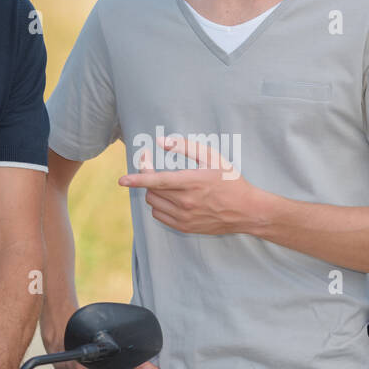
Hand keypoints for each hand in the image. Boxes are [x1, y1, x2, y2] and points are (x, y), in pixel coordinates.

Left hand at [117, 135, 262, 235]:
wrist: (246, 211)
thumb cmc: (230, 180)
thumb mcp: (212, 157)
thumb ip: (186, 147)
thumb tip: (161, 142)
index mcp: (192, 182)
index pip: (157, 180)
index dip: (137, 179)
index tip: (122, 180)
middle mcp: (186, 202)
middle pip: (152, 190)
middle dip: (147, 178)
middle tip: (152, 168)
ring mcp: (184, 217)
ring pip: (153, 203)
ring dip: (153, 192)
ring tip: (166, 185)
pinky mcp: (184, 227)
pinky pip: (159, 216)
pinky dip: (159, 206)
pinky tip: (170, 198)